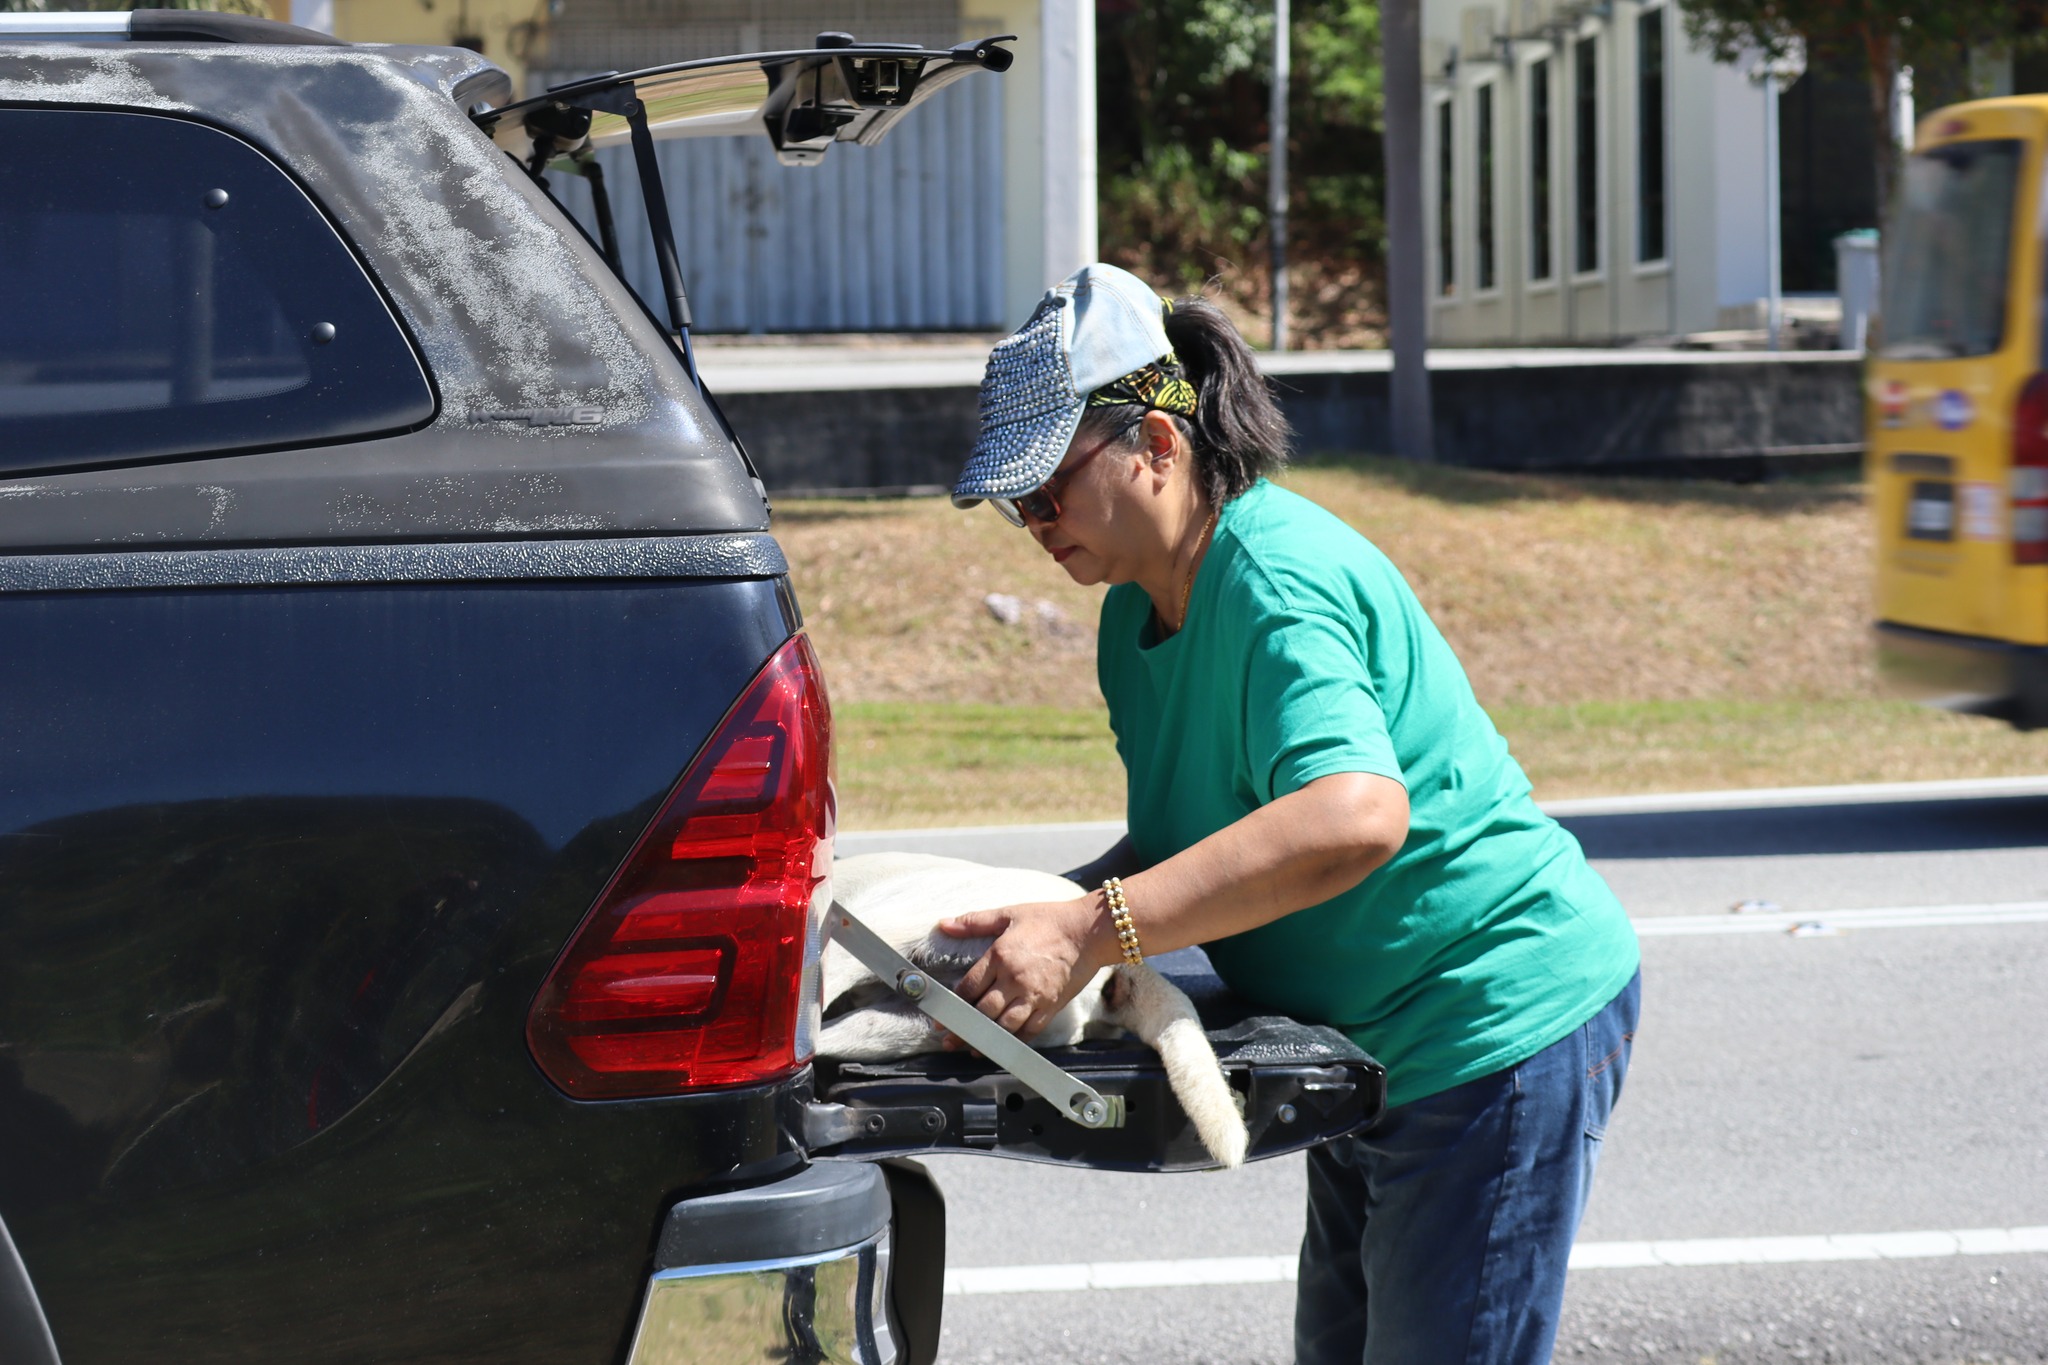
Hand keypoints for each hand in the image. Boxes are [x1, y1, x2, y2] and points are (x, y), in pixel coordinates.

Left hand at [939, 896, 1110, 1041]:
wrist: (1088, 931)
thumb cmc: (1049, 920)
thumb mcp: (1009, 914)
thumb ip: (974, 922)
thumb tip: (944, 925)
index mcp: (1000, 955)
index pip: (968, 988)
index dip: (952, 1006)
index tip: (941, 1017)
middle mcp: (1014, 979)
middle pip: (982, 1012)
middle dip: (962, 1029)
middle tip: (949, 1040)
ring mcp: (1034, 995)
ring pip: (1004, 1027)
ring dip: (985, 1041)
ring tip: (970, 1049)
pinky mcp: (1051, 1007)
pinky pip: (1029, 1031)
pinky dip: (1014, 1042)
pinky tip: (1002, 1047)